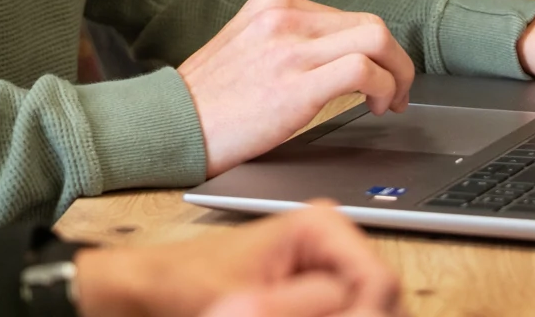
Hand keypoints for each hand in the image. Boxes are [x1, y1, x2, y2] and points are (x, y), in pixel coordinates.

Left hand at [72, 203, 399, 316]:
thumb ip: (313, 302)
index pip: (381, 281)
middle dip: (351, 316)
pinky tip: (289, 316)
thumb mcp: (252, 302)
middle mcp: (332, 242)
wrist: (153, 288)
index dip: (365, 315)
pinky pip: (340, 312)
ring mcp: (326, 267)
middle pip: (380, 300)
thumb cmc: (188, 284)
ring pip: (365, 309)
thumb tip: (369, 305)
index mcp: (322, 226)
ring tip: (276, 313)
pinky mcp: (314, 292)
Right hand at [178, 0, 414, 176]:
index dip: (375, 48)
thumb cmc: (206, 98)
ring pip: (376, 38)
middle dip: (396, 60)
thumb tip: (333, 52)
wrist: (170, 123)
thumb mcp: (243, 44)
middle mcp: (283, 16)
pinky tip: (376, 108)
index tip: (378, 75)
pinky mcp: (296, 85)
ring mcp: (289, 48)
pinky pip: (365, 70)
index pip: (346, 15)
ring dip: (398, 73)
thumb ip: (284, 38)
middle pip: (369, 23)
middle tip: (396, 91)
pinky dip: (385, 87)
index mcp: (271, 4)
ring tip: (391, 101)